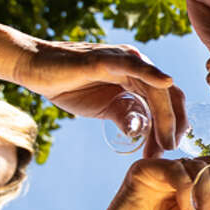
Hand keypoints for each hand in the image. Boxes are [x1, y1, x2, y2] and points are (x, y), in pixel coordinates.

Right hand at [12, 41, 185, 154]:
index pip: (168, 99)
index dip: (174, 124)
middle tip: (170, 151)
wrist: (36, 69)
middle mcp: (138, 65)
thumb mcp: (104, 108)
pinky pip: (133, 66)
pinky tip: (166, 83)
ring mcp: (124, 59)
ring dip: (165, 116)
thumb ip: (125, 117)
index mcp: (139, 76)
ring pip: (156, 88)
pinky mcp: (107, 59)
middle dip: (173, 126)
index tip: (169, 149)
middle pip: (169, 95)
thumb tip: (141, 133)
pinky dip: (152, 74)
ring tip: (165, 142)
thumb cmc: (69, 85)